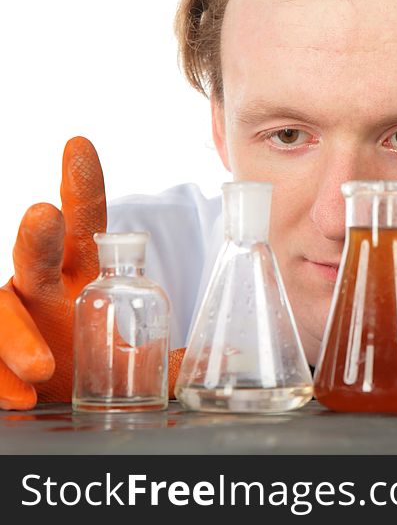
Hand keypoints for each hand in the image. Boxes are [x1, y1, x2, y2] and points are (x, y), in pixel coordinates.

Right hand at [0, 138, 183, 409]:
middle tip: (44, 214)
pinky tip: (22, 395)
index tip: (80, 144)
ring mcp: (19, 316)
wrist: (59, 396)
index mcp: (84, 272)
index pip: (85, 220)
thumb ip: (173, 352)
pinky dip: (2, 380)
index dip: (82, 183)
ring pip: (3, 309)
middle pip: (35, 250)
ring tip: (43, 365)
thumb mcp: (140, 352)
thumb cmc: (95, 355)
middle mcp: (46, 287)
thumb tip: (229, 351)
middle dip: (38, 231)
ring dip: (18, 335)